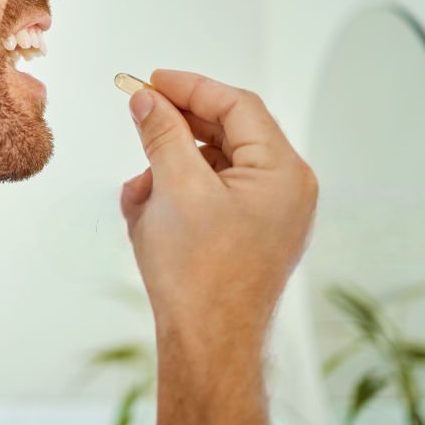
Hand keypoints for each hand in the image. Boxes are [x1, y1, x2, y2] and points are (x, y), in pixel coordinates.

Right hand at [120, 69, 318, 343]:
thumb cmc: (199, 273)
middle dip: (177, 129)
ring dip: (170, 167)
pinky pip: (211, 196)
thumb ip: (162, 133)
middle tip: (139, 113)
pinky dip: (177, 194)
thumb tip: (146, 98)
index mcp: (282, 172)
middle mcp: (285, 190)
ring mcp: (269, 215)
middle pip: (228, 133)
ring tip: (139, 189)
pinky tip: (146, 210)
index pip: (238, 106)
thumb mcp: (174, 188)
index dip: (191, 87)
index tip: (151, 79)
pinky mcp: (247, 235)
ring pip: (213, 166)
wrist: (207, 344)